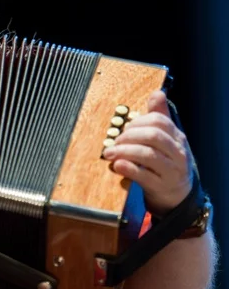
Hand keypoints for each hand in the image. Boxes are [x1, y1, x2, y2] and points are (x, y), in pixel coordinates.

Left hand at [102, 90, 193, 216]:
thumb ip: (160, 116)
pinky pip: (144, 176)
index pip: (159, 121)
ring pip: (148, 156)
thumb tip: (158, 93)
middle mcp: (178, 153)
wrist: (177, 195)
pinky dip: (128, 169)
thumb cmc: (166, 162)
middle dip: (129, 136)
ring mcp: (172, 171)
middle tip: (114, 140)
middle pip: (153, 137)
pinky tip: (117, 165)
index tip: (124, 127)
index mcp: (177, 138)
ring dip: (125, 151)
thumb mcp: (166, 139)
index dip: (138, 122)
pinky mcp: (162, 187)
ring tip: (109, 153)